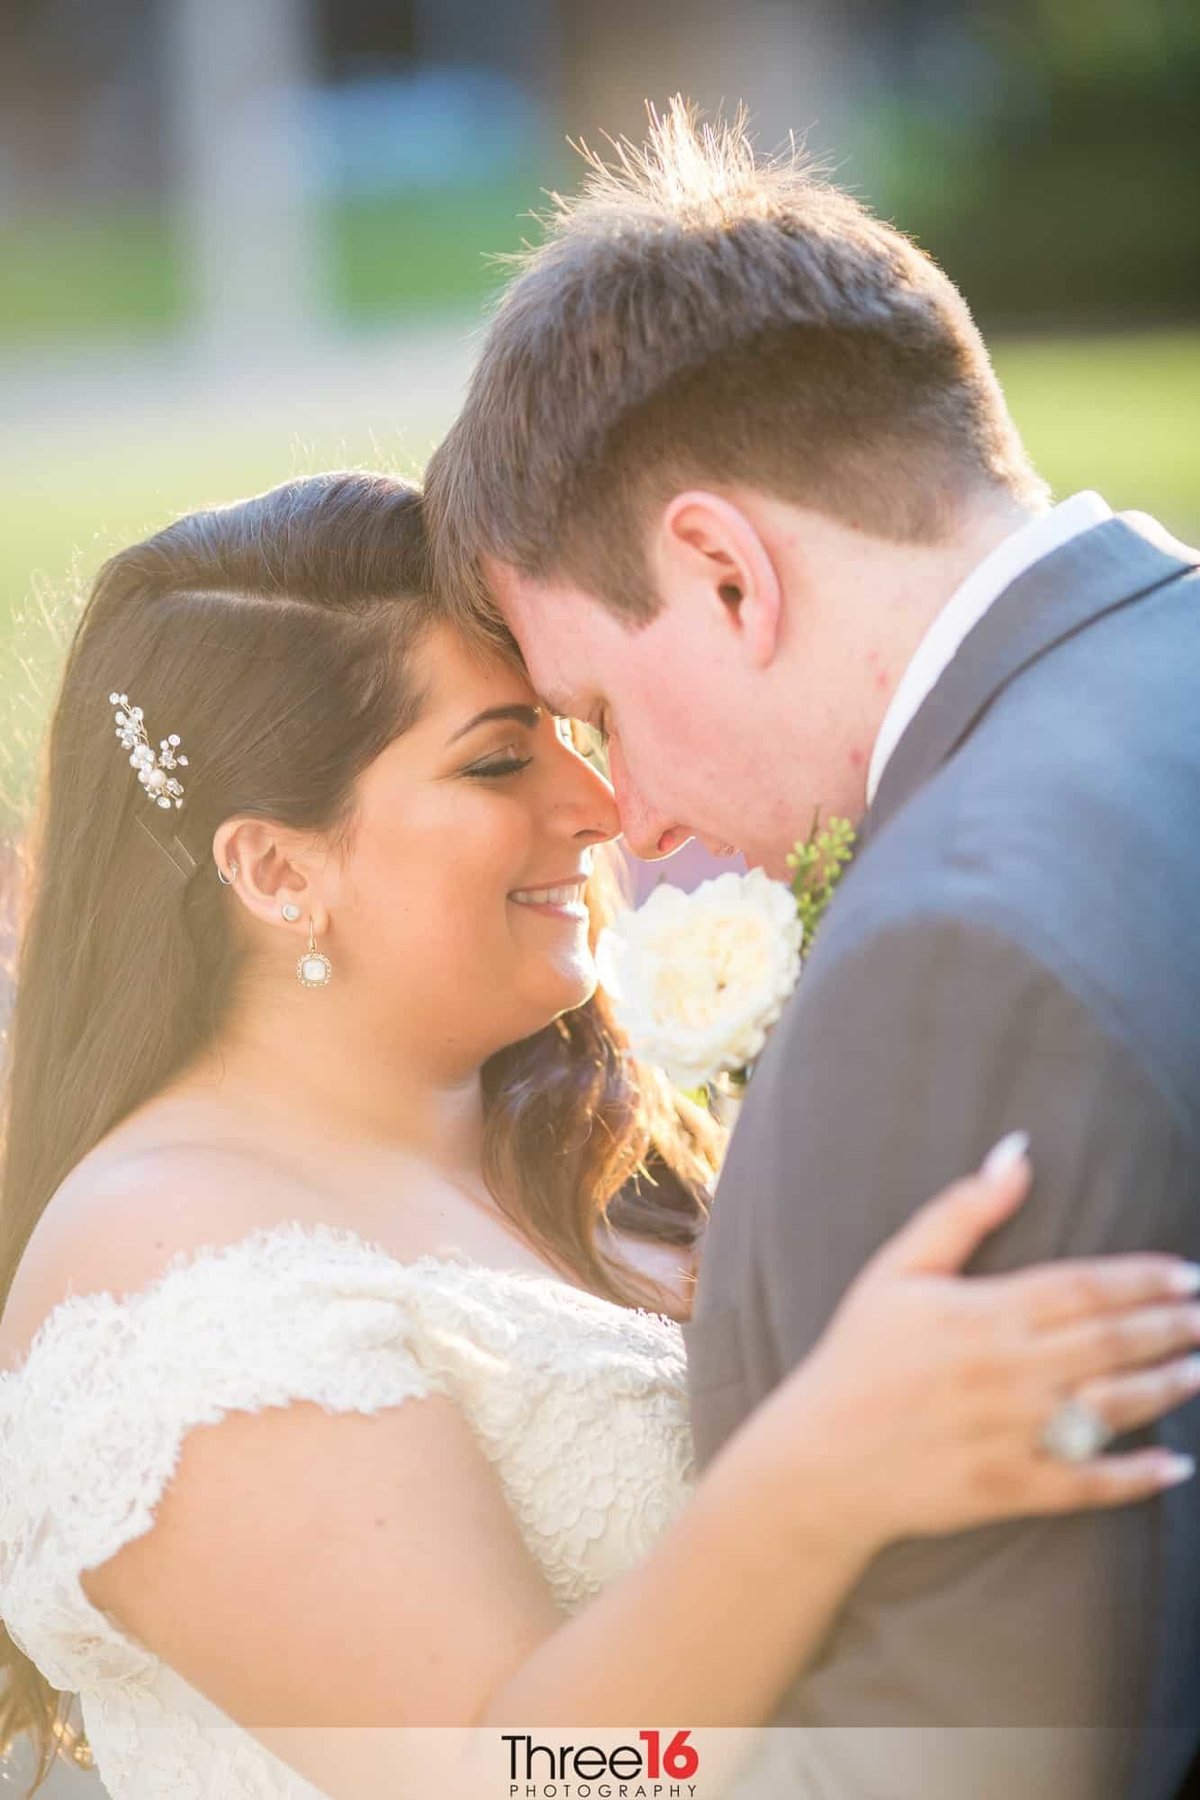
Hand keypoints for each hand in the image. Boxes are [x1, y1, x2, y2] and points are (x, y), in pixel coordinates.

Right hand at [782, 1134, 1199, 1548]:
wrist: (820, 1459)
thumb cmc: (857, 1355)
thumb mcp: (897, 1269)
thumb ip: (962, 1211)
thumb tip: (1018, 1153)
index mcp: (983, 1313)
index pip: (1083, 1288)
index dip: (1142, 1279)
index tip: (1186, 1274)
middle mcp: (1006, 1371)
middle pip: (1109, 1343)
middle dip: (1169, 1328)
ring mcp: (1011, 1434)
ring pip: (1111, 1408)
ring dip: (1165, 1388)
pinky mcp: (1010, 1489)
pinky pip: (1087, 1484)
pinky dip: (1136, 1476)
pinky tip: (1176, 1464)